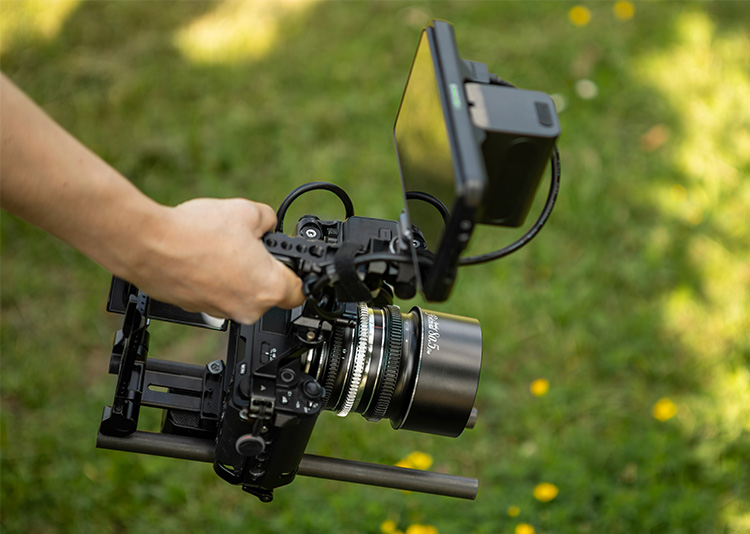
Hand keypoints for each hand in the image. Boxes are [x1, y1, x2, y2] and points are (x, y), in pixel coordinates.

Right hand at [127, 198, 304, 323]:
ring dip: (237, 272)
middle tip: (250, 243)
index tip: (293, 262)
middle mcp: (246, 308)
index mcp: (268, 288)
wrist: (147, 244)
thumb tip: (269, 223)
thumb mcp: (246, 211)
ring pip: (240, 292)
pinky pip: (216, 293)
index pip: (300, 292)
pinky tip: (202, 254)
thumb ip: (268, 219)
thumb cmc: (196, 233)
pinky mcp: (196, 308)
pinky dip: (214, 277)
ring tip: (220, 244)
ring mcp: (220, 312)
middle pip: (269, 291)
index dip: (299, 273)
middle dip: (263, 267)